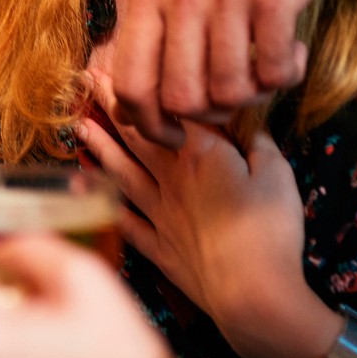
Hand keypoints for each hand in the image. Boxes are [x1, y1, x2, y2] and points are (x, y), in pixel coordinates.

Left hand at [80, 73, 312, 357]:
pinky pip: (127, 221)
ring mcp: (162, 215)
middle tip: (87, 80)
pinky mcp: (160, 248)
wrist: (252, 295)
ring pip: (123, 173)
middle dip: (111, 105)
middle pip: (137, 134)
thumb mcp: (278, 175)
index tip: (120, 62)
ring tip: (77, 126)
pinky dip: (107, 205)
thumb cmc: (270, 232)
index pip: (170, 109)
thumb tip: (250, 127)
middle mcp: (173, 179)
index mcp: (202, 155)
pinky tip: (89, 193)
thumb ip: (260, 146)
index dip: (146, 84)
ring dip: (99, 148)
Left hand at [110, 0, 353, 145]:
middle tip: (235, 97)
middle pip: (182, 98)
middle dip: (211, 115)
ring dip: (255, 93)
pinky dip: (288, 73)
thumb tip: (132, 113)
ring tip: (267, 68)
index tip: (175, 137)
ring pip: (230, 91)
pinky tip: (294, 50)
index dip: (150, 125)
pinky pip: (275, 71)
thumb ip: (157, 37)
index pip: (130, 82)